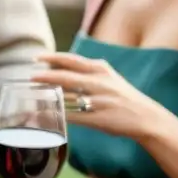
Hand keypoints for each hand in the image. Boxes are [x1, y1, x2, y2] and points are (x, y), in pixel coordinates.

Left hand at [31, 52, 166, 139]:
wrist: (147, 117)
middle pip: (66, 77)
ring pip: (66, 97)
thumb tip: (57, 69)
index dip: (52, 58)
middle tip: (29, 77)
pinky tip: (44, 116)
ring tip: (33, 97)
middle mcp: (99, 83)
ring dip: (48, 98)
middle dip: (45, 77)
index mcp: (101, 69)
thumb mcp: (108, 78)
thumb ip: (86, 73)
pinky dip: (56, 116)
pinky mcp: (97, 118)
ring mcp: (98, 101)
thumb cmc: (123, 97)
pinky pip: (71, 116)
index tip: (36, 58)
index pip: (72, 60)